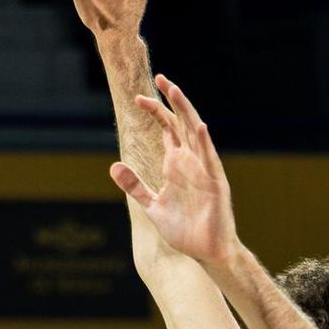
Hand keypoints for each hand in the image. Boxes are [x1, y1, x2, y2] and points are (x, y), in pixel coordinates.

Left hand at [111, 77, 236, 267]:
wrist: (205, 251)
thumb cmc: (184, 230)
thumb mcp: (152, 206)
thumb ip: (135, 186)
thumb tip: (114, 165)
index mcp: (176, 165)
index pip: (167, 129)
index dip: (155, 112)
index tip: (138, 99)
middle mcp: (191, 162)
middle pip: (181, 123)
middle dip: (171, 101)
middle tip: (160, 77)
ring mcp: (204, 170)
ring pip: (196, 133)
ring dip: (186, 111)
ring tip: (175, 90)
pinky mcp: (215, 183)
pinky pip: (210, 159)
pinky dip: (204, 143)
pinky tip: (199, 127)